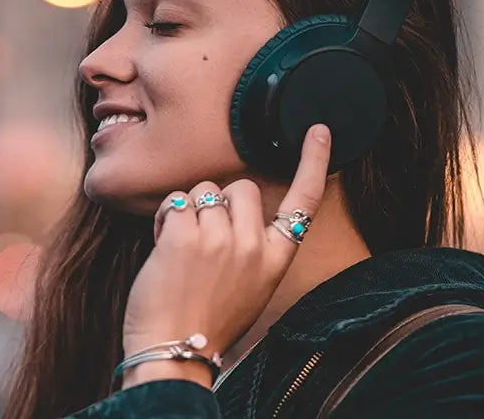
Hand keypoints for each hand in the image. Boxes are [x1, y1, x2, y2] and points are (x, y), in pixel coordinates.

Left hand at [120, 124, 332, 388]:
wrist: (173, 353)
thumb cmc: (206, 324)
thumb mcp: (250, 288)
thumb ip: (251, 248)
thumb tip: (234, 210)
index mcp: (275, 259)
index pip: (304, 201)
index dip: (314, 162)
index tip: (319, 131)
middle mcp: (252, 245)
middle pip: (242, 187)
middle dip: (220, 200)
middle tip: (204, 235)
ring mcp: (219, 239)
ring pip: (204, 190)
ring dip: (188, 211)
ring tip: (181, 247)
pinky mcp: (184, 236)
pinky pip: (176, 202)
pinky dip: (164, 218)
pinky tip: (163, 246)